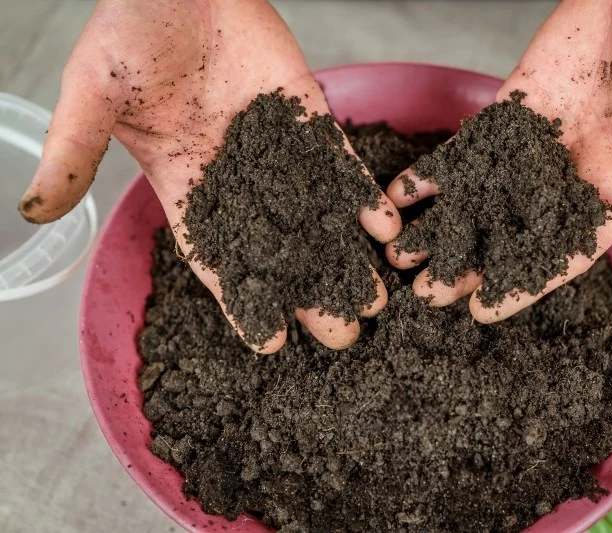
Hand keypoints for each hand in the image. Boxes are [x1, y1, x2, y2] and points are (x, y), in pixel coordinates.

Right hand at [18, 0, 400, 351]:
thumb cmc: (129, 30)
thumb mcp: (93, 94)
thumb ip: (74, 153)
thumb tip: (34, 212)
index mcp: (185, 185)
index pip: (216, 258)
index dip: (241, 302)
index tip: (269, 343)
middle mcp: (236, 178)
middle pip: (278, 251)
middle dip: (308, 294)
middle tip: (340, 338)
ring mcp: (277, 150)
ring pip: (316, 216)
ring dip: (344, 257)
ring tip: (373, 302)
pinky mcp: (308, 118)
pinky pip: (339, 165)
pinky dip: (361, 196)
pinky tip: (384, 230)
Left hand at [386, 0, 611, 321]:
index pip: (569, 250)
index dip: (529, 283)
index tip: (486, 312)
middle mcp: (573, 174)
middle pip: (514, 232)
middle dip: (472, 264)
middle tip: (428, 293)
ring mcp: (539, 142)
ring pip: (483, 196)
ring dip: (444, 226)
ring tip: (402, 257)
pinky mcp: (514, 108)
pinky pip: (470, 148)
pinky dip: (437, 171)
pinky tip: (401, 194)